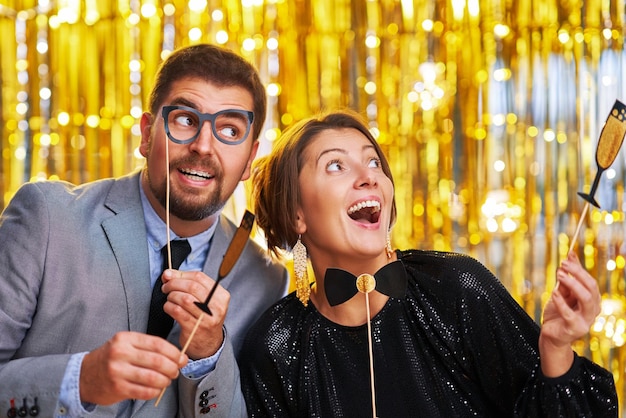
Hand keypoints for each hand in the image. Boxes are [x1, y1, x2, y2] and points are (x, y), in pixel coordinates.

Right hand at [80, 331, 186, 404]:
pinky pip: (144, 391)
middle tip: (175, 371)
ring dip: (165, 381)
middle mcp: (121, 353)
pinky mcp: (117, 388)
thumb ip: (149, 348)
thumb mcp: (126, 344)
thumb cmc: (110, 358)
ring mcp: (118, 371)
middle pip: (158, 361)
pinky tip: (155, 389)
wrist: (84, 375)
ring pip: (153, 378)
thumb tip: (178, 356)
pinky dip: (155, 391)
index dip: (174, 352)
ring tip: (166, 380)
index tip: (181, 358)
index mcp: (126, 338)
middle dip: (172, 368)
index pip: (157, 344)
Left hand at [161, 269, 229, 359]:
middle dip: (174, 284)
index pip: (200, 277)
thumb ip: (187, 283)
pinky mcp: (194, 329)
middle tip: (166, 287)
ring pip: (184, 298)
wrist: (209, 344)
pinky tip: (169, 308)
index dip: (182, 274)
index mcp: (221, 296)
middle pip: (192, 286)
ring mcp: (206, 319)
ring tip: (169, 298)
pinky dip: (168, 307)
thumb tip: (168, 273)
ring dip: (171, 296)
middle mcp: (216, 307)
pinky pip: (177, 311)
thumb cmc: (203, 317)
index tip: (170, 276)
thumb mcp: (203, 299)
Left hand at [539, 251, 600, 375]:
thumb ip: (567, 279)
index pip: (590, 282)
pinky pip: (569, 313)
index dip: (579, 269)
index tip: (568, 256)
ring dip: (573, 285)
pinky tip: (553, 292)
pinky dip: (561, 301)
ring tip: (560, 275)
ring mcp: (586, 321)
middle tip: (563, 264)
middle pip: (591, 288)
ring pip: (586, 299)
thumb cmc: (557, 313)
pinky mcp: (575, 329)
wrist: (551, 335)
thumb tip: (570, 256)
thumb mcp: (561, 293)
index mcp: (592, 301)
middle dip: (577, 274)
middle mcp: (593, 310)